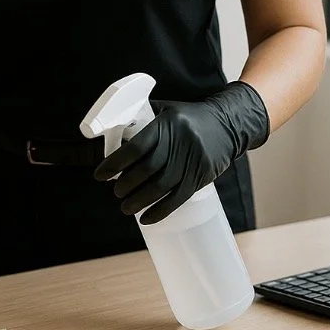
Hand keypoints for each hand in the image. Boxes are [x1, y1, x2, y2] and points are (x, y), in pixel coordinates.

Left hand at [93, 81, 269, 224]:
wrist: (228, 123)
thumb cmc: (189, 118)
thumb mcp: (167, 111)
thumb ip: (142, 121)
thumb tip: (113, 137)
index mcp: (167, 124)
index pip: (136, 148)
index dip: (115, 164)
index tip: (101, 175)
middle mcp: (180, 142)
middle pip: (147, 170)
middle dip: (126, 185)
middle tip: (116, 192)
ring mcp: (192, 161)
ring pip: (161, 187)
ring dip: (139, 201)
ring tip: (126, 208)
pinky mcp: (201, 176)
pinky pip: (178, 198)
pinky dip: (160, 211)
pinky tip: (146, 218)